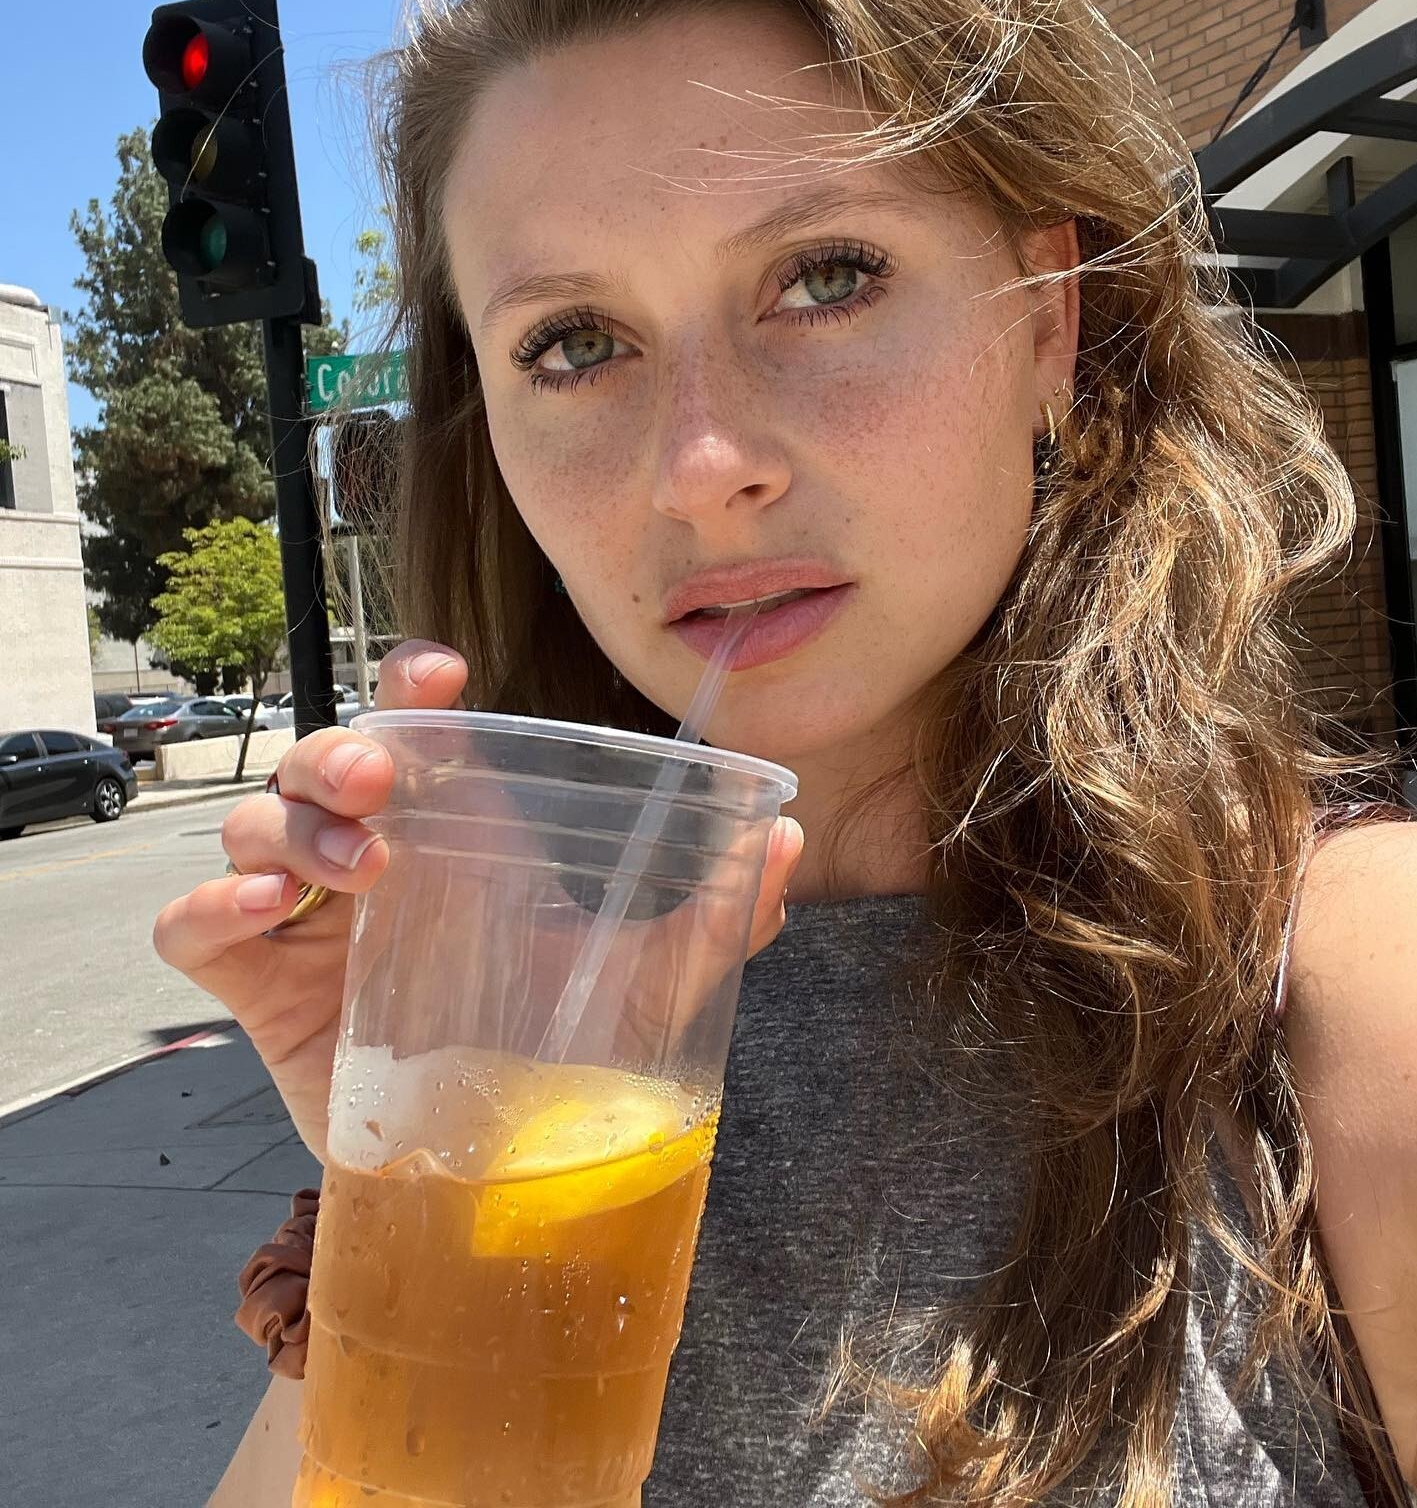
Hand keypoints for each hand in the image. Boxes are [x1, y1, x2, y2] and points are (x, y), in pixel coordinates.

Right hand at [154, 641, 802, 1159]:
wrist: (494, 1181)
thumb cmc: (559, 1059)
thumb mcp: (646, 985)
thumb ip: (715, 917)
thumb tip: (787, 834)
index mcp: (456, 832)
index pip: (412, 723)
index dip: (409, 682)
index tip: (438, 674)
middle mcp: (375, 857)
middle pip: (319, 759)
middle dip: (336, 750)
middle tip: (381, 784)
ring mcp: (308, 923)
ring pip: (251, 823)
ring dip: (288, 827)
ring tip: (355, 874)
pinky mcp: (257, 991)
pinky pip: (190, 925)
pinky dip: (210, 908)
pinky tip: (264, 919)